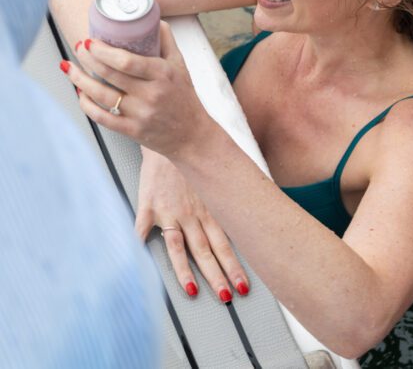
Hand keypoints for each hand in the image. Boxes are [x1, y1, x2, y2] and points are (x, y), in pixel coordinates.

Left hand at [61, 20, 211, 156]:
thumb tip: (153, 19)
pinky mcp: (132, 130)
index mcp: (163, 74)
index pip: (127, 61)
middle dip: (88, 58)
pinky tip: (80, 93)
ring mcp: (140, 114)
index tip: (92, 41)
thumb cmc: (185, 98)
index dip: (104, 50)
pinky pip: (102, 117)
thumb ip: (167, 41)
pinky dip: (86, 104)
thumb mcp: (181, 66)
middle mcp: (151, 94)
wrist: (191, 134)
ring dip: (80, 80)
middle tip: (79, 47)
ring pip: (101, 96)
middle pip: (110, 75)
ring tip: (70, 67)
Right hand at [136, 148, 249, 301]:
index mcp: (209, 210)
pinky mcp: (149, 207)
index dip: (233, 266)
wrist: (172, 138)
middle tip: (227, 297)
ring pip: (180, 248)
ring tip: (193, 292)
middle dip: (218, 276)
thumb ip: (221, 206)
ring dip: (186, 271)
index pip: (224, 244)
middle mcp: (192, 214)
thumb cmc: (192, 164)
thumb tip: (250, 219)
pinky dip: (140, 244)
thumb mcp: (214, 183)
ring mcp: (169, 212)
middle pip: (206, 251)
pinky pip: (142, 228)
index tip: (243, 286)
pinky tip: (138, 264)